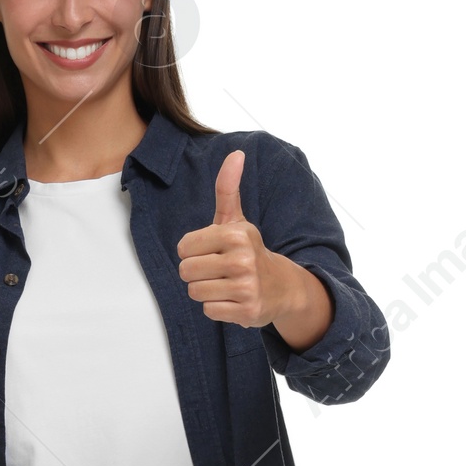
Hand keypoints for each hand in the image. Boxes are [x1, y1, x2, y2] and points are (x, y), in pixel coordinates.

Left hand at [176, 151, 332, 348]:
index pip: (184, 247)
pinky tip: (232, 299)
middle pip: (186, 271)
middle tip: (217, 271)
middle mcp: (242, 259)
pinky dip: (217, 308)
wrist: (282, 287)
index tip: (211, 252)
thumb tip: (235, 153)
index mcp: (235, 234)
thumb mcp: (237, 220)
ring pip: (196, 292)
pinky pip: (209, 311)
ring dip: (206, 291)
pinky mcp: (246, 311)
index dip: (192, 252)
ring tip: (225, 285)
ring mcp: (246, 287)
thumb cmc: (248, 251)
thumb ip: (227, 189)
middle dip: (197, 273)